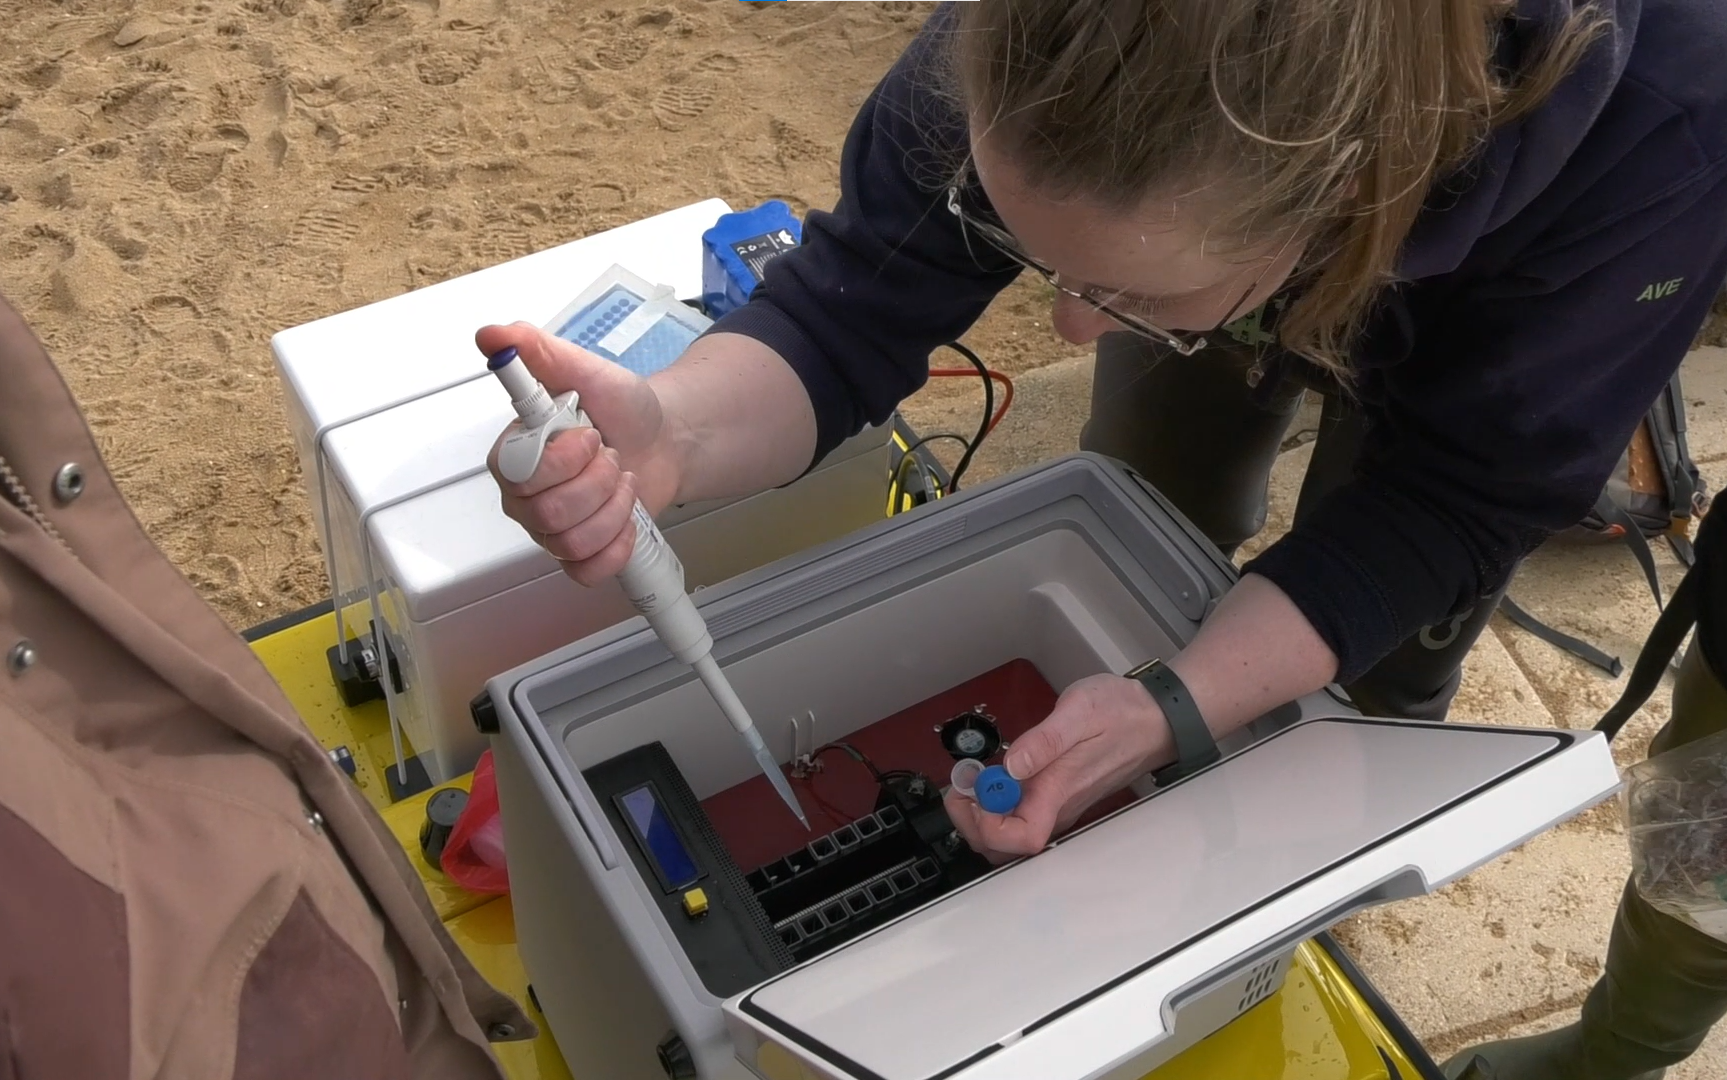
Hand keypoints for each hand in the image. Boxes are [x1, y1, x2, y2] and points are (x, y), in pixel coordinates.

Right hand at [477, 322, 678, 586]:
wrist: (665, 441)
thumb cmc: (622, 410)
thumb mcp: (586, 369)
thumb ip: (539, 351)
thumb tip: (492, 335)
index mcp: (517, 453)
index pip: (516, 476)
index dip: (560, 461)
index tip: (589, 436)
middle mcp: (526, 496)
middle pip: (549, 513)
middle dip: (597, 481)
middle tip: (610, 455)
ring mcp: (550, 530)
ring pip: (573, 541)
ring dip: (614, 507)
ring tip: (621, 479)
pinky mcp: (578, 554)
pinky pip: (587, 569)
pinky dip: (617, 545)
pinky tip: (626, 518)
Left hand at [945, 673, 1173, 861]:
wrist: (1153, 718)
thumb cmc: (1121, 714)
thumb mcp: (1079, 711)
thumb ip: (1043, 740)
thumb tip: (1011, 766)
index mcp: (1058, 791)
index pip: (1019, 838)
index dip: (985, 825)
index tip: (972, 790)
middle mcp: (1056, 808)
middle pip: (1003, 847)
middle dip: (970, 823)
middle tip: (961, 785)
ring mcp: (1056, 806)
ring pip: (1007, 837)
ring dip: (979, 816)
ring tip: (972, 780)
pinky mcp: (1056, 798)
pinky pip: (1018, 820)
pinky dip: (994, 807)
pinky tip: (993, 777)